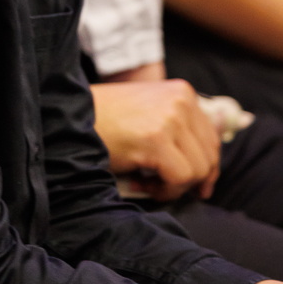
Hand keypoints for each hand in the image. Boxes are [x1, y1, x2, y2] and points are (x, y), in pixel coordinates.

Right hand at [92, 76, 220, 200]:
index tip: (200, 187)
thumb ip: (177, 127)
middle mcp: (181, 101)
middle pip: (209, 155)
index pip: (211, 137)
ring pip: (198, 170)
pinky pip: (180, 178)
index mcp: (182, 92)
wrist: (71, 116)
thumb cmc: (107, 120)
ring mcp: (170, 119)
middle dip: (193, 181)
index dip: (208, 167)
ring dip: (175, 186)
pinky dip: (164, 190)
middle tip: (167, 190)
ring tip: (148, 184)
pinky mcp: (157, 139)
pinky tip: (141, 184)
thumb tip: (205, 169)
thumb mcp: (150, 112)